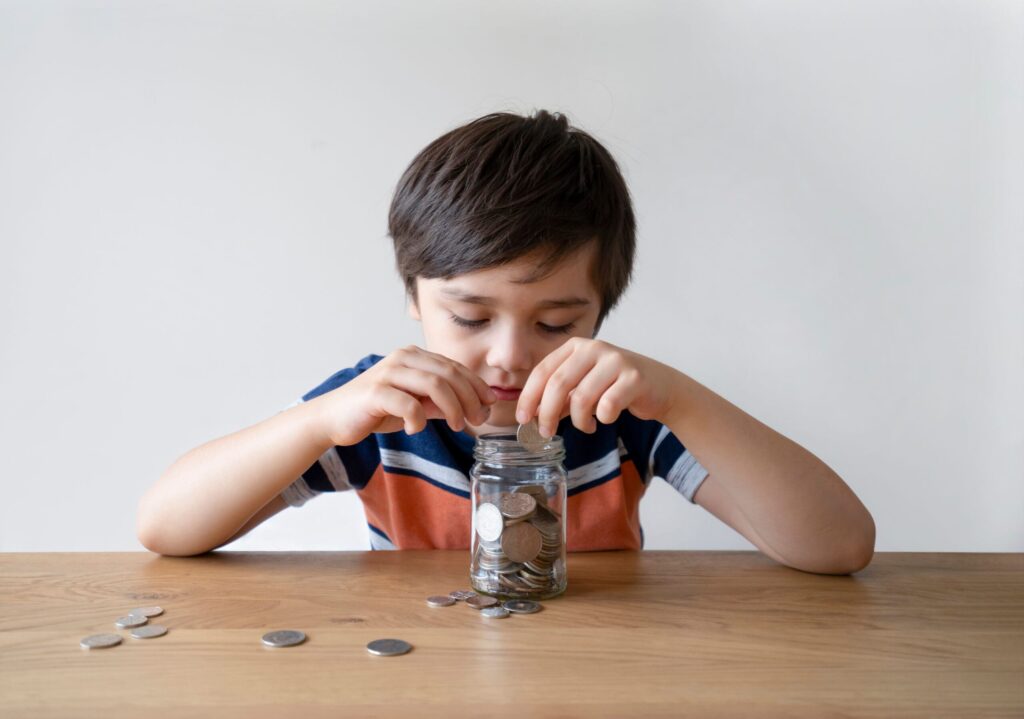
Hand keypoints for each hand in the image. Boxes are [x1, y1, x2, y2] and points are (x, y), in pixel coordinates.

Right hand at [313, 346, 495, 445]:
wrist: (334, 418)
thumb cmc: (375, 410)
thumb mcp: (415, 405)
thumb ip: (439, 404)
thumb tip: (474, 408)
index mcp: (414, 356)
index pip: (454, 366)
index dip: (477, 386)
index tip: (489, 405)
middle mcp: (403, 358)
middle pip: (449, 374)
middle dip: (470, 398)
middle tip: (478, 420)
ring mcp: (388, 372)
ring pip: (434, 385)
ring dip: (452, 408)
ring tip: (457, 427)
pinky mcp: (375, 392)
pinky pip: (408, 404)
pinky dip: (418, 420)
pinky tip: (415, 430)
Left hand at [515, 338, 679, 436]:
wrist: (660, 386)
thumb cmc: (615, 386)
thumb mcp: (582, 386)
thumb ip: (559, 396)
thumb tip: (531, 415)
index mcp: (576, 346)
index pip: (543, 371)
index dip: (529, 397)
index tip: (523, 419)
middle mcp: (594, 348)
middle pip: (558, 384)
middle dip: (547, 413)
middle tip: (546, 432)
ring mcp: (615, 360)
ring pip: (582, 398)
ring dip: (579, 421)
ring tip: (587, 426)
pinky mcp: (634, 377)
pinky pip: (608, 405)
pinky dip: (603, 418)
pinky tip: (606, 419)